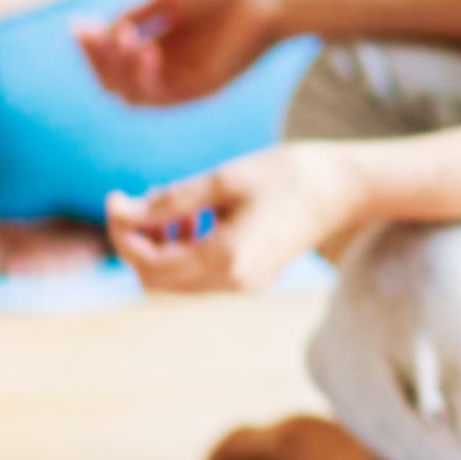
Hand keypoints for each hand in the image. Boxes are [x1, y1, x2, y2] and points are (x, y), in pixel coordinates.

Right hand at [76, 0, 292, 106]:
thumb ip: (134, 17)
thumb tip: (92, 31)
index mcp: (160, 44)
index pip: (113, 60)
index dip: (90, 47)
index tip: (77, 26)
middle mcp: (169, 68)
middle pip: (114, 82)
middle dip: (95, 59)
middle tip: (91, 34)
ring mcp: (184, 82)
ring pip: (129, 96)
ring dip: (115, 69)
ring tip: (121, 38)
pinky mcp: (201, 90)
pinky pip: (158, 97)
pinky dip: (143, 76)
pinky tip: (145, 49)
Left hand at [107, 143, 371, 294]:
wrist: (345, 187)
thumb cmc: (288, 174)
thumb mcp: (224, 178)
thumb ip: (169, 200)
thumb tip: (121, 212)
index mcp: (226, 259)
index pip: (148, 262)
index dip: (123, 232)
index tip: (116, 197)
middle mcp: (233, 282)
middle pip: (156, 279)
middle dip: (138, 242)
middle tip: (139, 201)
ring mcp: (244, 284)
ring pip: (175, 279)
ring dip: (162, 244)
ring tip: (179, 204)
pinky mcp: (251, 277)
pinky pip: (199, 274)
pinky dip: (184, 247)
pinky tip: (198, 214)